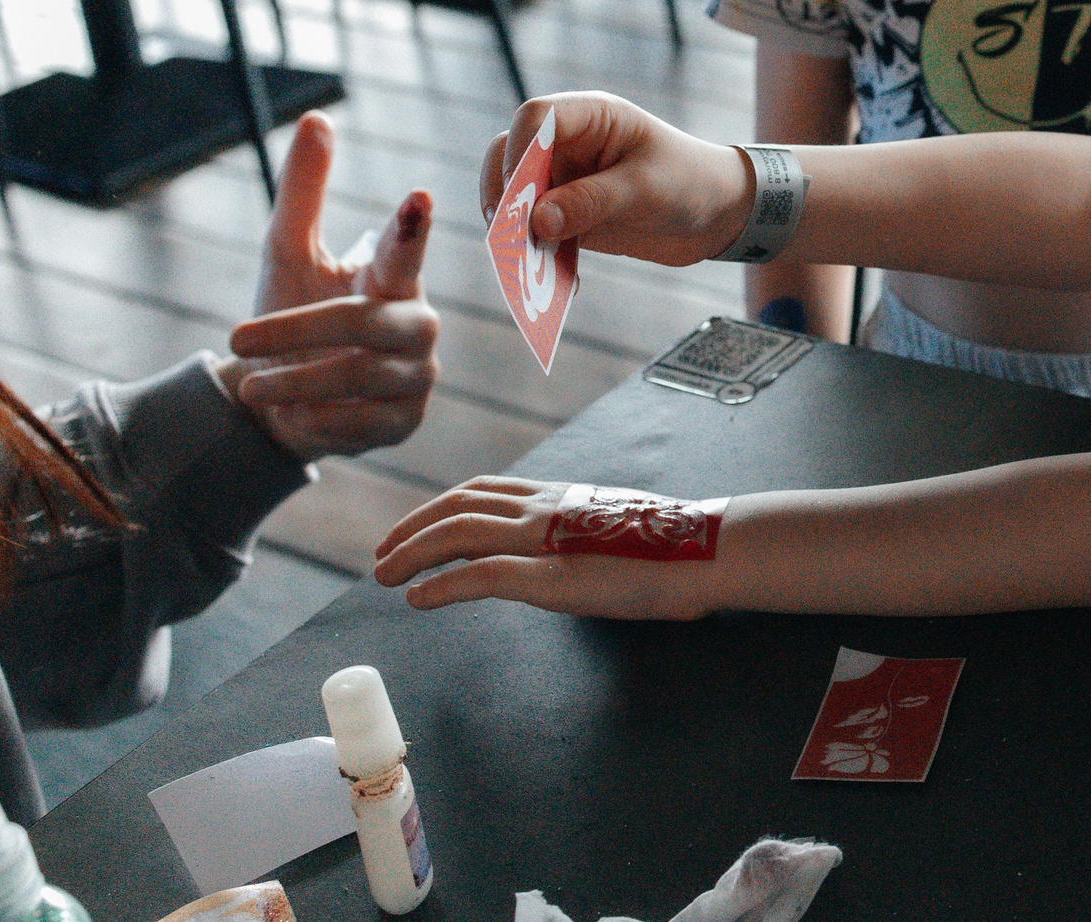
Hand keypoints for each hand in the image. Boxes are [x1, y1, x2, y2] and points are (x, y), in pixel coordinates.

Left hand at [226, 112, 439, 460]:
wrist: (283, 400)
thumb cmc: (293, 316)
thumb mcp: (288, 254)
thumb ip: (305, 192)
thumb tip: (316, 117)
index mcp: (394, 279)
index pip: (406, 250)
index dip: (411, 227)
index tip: (417, 197)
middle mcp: (416, 324)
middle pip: (363, 323)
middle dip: (297, 330)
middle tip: (236, 337)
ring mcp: (416, 376)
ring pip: (358, 375)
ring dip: (294, 379)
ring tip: (250, 387)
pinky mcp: (404, 423)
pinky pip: (359, 423)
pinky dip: (315, 418)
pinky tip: (291, 416)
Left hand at [371, 478, 705, 619]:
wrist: (709, 549)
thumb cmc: (674, 544)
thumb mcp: (614, 526)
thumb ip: (578, 530)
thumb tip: (563, 548)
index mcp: (560, 496)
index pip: (482, 490)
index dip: (438, 507)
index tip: (413, 528)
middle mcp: (545, 508)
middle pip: (458, 507)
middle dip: (411, 529)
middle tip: (381, 557)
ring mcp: (547, 540)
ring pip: (459, 534)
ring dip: (413, 554)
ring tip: (386, 577)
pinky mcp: (553, 578)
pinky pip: (482, 576)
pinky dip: (443, 585)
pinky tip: (420, 600)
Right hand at [477, 93, 743, 266]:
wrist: (717, 212)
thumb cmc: (690, 181)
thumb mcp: (644, 189)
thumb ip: (592, 201)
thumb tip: (537, 221)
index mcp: (592, 116)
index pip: (535, 117)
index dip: (518, 151)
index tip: (517, 192)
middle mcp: (570, 144)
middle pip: (511, 156)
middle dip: (505, 196)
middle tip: (508, 236)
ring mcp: (565, 179)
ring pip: (516, 197)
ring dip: (514, 230)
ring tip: (524, 266)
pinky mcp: (568, 214)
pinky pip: (537, 231)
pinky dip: (536, 253)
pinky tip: (553, 281)